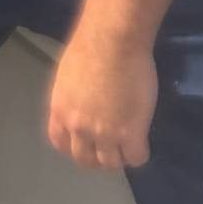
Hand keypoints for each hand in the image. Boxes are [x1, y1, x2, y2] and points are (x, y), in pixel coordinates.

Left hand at [46, 29, 156, 170]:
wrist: (112, 41)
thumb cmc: (89, 46)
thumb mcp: (68, 75)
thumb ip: (73, 97)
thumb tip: (83, 104)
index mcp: (60, 110)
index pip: (60, 143)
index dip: (75, 147)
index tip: (86, 144)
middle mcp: (78, 127)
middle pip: (85, 159)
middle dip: (98, 158)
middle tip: (111, 148)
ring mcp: (104, 133)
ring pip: (111, 163)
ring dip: (119, 157)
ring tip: (128, 146)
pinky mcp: (130, 133)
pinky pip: (136, 158)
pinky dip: (139, 154)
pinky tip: (142, 142)